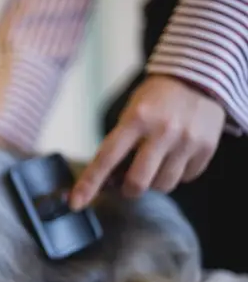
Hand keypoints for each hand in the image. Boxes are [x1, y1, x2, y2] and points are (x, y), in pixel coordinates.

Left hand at [70, 75, 225, 209]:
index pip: (106, 158)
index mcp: (136, 119)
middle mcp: (162, 131)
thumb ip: (120, 143)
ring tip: (156, 162)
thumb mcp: (131, 112)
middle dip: (128, 189)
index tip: (76, 203)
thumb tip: (108, 181)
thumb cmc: (155, 100)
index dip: (89, 183)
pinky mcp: (206, 148)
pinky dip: (177, 173)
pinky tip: (176, 154)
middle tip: (128, 183)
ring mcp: (186, 140)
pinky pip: (186, 179)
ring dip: (154, 182)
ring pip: (163, 185)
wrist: (198, 78)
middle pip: (137, 182)